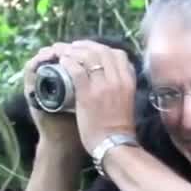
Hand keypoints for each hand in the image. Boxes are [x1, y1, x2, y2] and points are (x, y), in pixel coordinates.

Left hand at [32, 40, 137, 154]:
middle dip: (85, 45)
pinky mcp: (87, 94)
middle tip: (72, 47)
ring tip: (64, 53)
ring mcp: (103, 86)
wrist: (115, 145)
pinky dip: (67, 62)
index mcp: (129, 81)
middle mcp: (118, 80)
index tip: (91, 50)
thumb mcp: (128, 101)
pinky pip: (76, 70)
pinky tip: (61, 62)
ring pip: (88, 56)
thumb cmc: (120, 128)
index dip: (102, 48)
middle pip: (101, 50)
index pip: (118, 54)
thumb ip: (123, 86)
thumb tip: (114, 76)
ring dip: (73, 51)